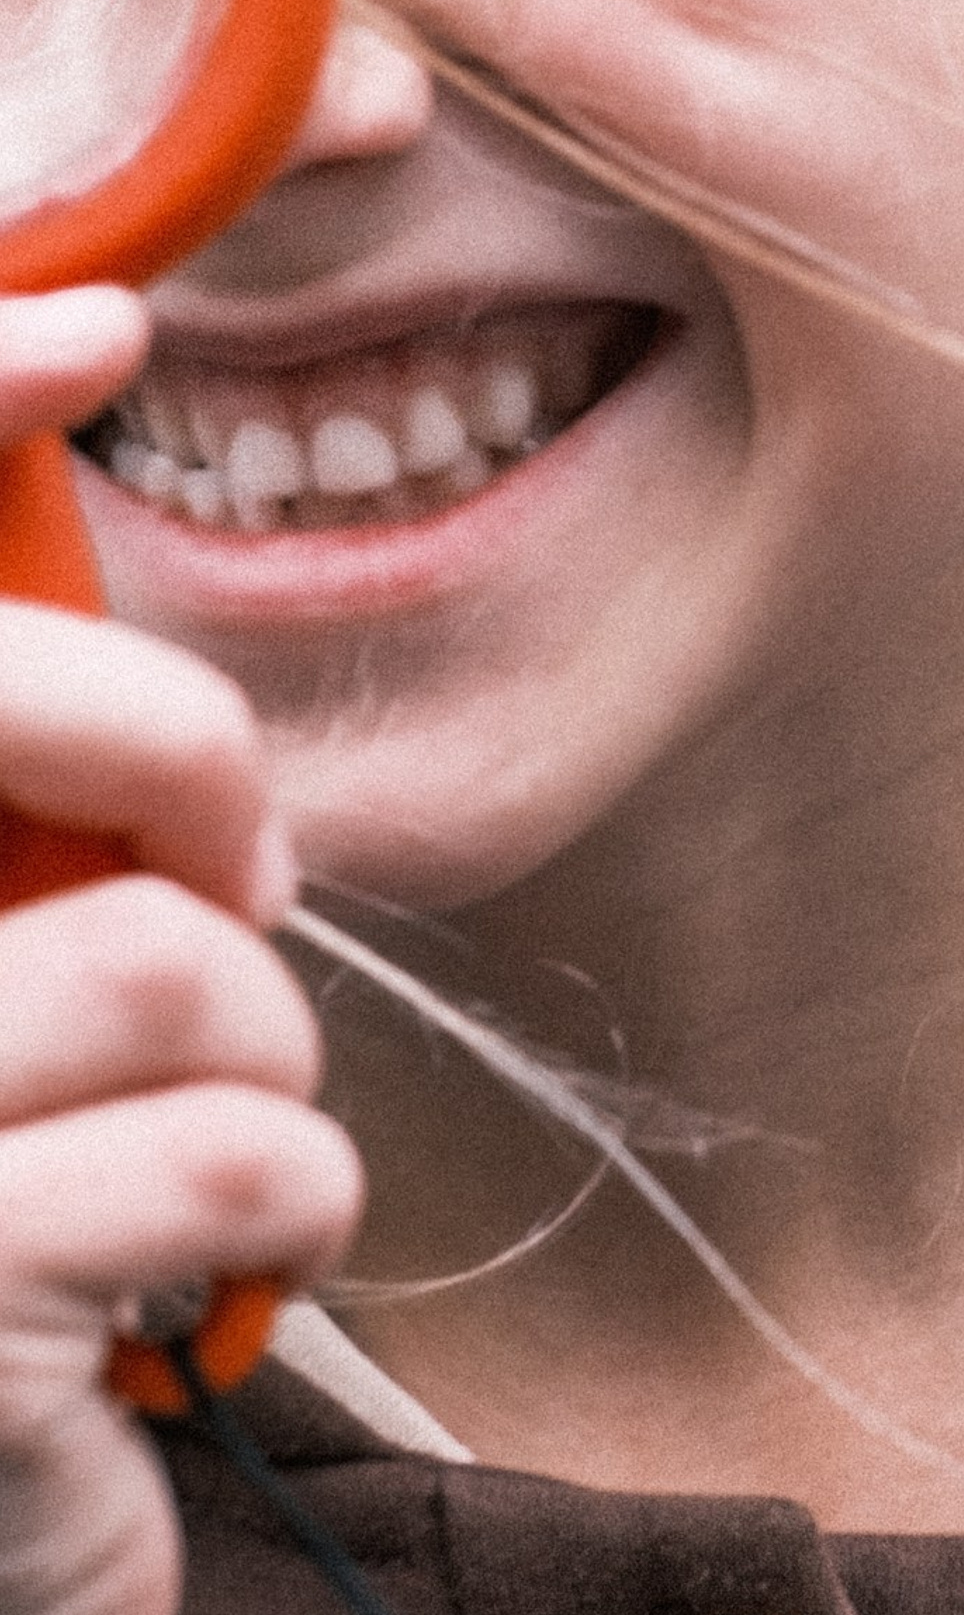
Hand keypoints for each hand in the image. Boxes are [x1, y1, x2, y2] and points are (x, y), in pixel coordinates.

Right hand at [0, 289, 361, 1614]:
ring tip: (192, 1140)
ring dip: (252, 1046)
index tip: (100, 332)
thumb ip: (11, 792)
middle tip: (230, 876)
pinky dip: (284, 1198)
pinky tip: (209, 1282)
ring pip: (166, 946)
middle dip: (189, 765)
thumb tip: (94, 436)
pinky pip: (235, 1137)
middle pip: (26, 701)